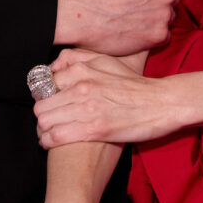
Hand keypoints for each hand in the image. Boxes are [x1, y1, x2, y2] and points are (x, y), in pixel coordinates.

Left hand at [35, 49, 177, 146]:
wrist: (161, 103)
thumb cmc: (135, 84)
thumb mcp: (106, 62)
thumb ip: (78, 60)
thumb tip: (55, 66)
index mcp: (82, 70)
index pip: (44, 85)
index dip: (44, 97)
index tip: (49, 105)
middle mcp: (81, 87)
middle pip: (41, 105)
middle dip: (42, 116)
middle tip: (47, 122)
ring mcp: (86, 108)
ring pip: (45, 122)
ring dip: (43, 130)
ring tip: (47, 134)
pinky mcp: (93, 129)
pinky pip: (56, 137)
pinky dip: (48, 141)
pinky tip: (51, 142)